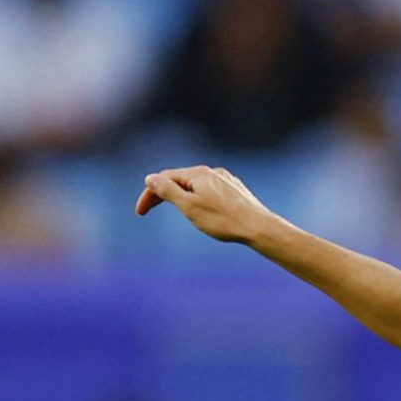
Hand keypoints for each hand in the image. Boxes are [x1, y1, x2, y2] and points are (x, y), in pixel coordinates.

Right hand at [136, 165, 278, 245]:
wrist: (260, 228)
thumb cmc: (224, 220)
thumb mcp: (189, 206)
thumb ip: (167, 191)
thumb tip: (150, 178)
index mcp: (197, 173)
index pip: (164, 179)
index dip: (149, 194)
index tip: (140, 212)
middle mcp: (212, 172)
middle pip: (180, 180)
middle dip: (163, 194)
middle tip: (148, 210)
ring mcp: (226, 180)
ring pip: (197, 186)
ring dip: (182, 196)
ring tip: (176, 209)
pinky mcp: (237, 191)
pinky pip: (212, 192)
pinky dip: (200, 199)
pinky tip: (204, 209)